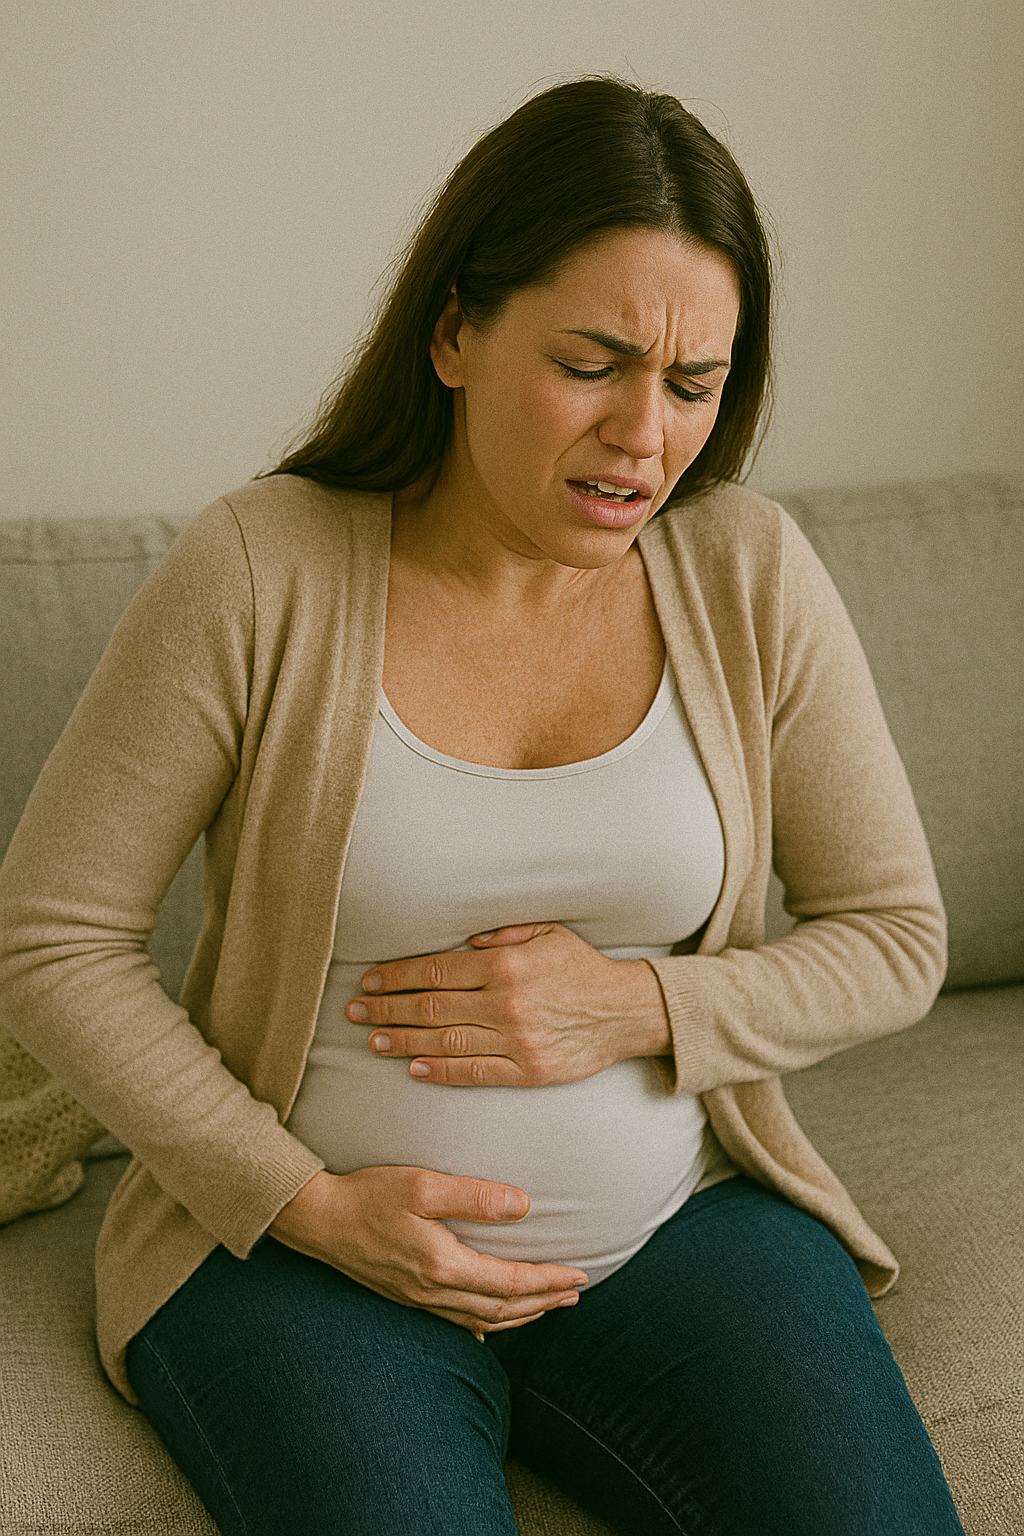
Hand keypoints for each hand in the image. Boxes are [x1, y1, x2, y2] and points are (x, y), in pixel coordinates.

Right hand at [268, 1166, 587, 1339]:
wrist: (317, 1220)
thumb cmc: (368, 1195)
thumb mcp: (422, 1186)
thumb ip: (474, 1196)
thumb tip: (523, 1206)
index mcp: (443, 1266)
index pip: (510, 1282)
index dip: (548, 1281)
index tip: (579, 1275)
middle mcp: (433, 1292)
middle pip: (502, 1308)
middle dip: (543, 1302)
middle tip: (575, 1294)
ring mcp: (418, 1299)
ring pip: (482, 1319)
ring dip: (520, 1315)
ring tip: (547, 1305)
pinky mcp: (406, 1296)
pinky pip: (456, 1321)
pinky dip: (485, 1323)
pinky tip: (492, 1324)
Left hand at [344, 922, 671, 1085]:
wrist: (626, 1011)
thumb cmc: (581, 967)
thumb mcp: (546, 932)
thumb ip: (503, 933)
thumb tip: (463, 941)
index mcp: (504, 965)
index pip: (436, 971)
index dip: (397, 978)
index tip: (369, 982)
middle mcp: (504, 1003)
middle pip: (430, 1007)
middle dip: (386, 1010)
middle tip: (353, 1013)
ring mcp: (515, 1040)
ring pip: (444, 1042)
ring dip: (402, 1042)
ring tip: (371, 1041)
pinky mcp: (527, 1071)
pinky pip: (473, 1072)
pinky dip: (440, 1071)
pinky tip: (413, 1068)